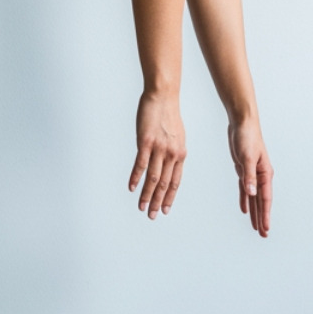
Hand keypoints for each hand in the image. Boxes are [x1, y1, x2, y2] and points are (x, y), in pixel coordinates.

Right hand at [128, 92, 185, 219]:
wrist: (163, 97)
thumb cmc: (168, 115)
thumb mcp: (177, 136)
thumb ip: (173, 152)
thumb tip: (169, 164)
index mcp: (180, 154)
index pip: (175, 181)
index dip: (170, 197)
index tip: (165, 210)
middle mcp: (172, 154)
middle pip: (164, 184)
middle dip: (158, 202)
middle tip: (152, 216)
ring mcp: (159, 149)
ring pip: (153, 178)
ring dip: (146, 195)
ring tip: (141, 207)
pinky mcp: (146, 143)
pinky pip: (140, 165)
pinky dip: (135, 178)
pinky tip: (131, 188)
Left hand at [227, 117, 272, 236]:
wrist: (242, 123)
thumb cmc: (247, 138)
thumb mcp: (247, 157)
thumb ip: (249, 176)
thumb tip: (252, 194)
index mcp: (265, 174)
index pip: (265, 199)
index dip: (265, 215)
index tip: (266, 229)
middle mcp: (261, 176)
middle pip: (261, 202)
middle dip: (262, 218)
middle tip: (263, 234)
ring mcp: (253, 174)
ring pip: (254, 198)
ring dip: (254, 212)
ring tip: (256, 227)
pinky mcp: (244, 170)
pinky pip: (245, 190)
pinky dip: (245, 200)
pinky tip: (244, 210)